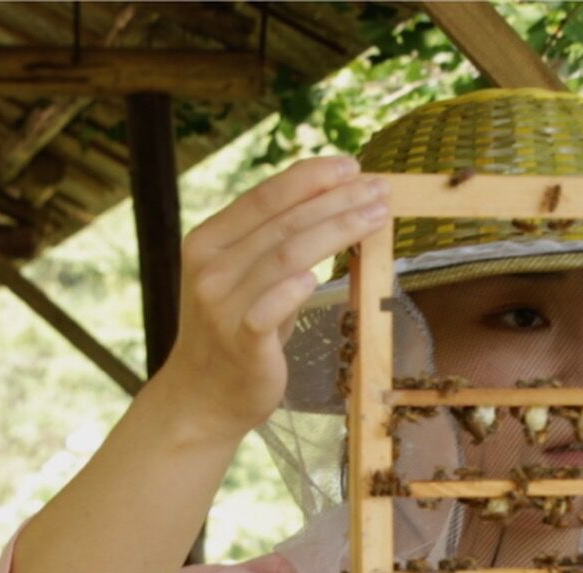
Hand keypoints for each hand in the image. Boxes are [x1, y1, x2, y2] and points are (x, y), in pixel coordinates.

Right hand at [152, 155, 391, 440]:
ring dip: (336, 231)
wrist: (202, 397)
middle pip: (282, 222)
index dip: (309, 177)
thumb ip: (276, 245)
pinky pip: (268, 311)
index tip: (351, 165)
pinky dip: (292, 290)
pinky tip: (318, 277)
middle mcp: (209, 268)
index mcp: (208, 241)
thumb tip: (333, 204)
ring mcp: (221, 305)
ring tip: (376, 216)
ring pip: (285, 257)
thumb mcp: (248, 279)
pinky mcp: (240, 343)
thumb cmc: (236, 332)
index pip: (264, 197)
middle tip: (380, 188)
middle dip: (336, 200)